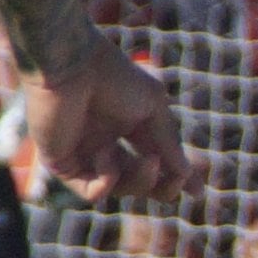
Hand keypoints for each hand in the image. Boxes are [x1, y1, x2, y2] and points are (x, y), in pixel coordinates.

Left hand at [20, 44, 195, 204]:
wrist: (73, 65)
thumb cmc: (114, 77)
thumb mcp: (154, 109)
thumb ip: (169, 143)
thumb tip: (187, 176)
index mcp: (125, 127)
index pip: (153, 161)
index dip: (175, 177)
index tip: (196, 190)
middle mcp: (104, 143)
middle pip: (137, 183)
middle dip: (162, 187)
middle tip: (176, 180)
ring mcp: (82, 155)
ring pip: (118, 190)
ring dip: (140, 181)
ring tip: (149, 160)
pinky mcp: (61, 164)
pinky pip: (90, 193)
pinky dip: (106, 182)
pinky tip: (106, 155)